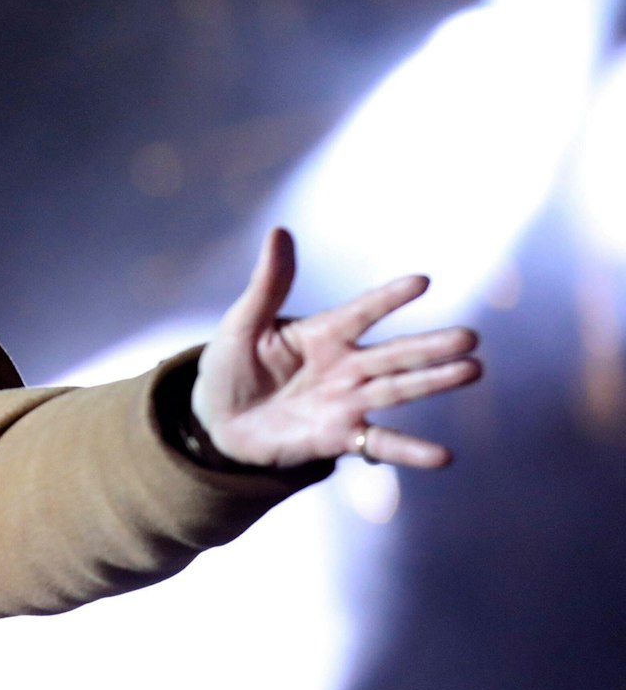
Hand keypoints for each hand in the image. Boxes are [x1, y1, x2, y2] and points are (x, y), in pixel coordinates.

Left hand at [193, 227, 482, 467]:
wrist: (218, 422)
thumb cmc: (230, 367)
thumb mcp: (242, 325)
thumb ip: (267, 285)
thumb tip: (278, 232)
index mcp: (322, 334)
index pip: (361, 313)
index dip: (387, 299)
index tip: (421, 282)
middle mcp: (344, 366)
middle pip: (393, 354)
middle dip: (430, 347)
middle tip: (470, 338)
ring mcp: (346, 402)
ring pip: (396, 390)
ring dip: (434, 382)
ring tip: (472, 370)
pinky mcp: (340, 438)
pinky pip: (380, 445)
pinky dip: (410, 451)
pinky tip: (442, 457)